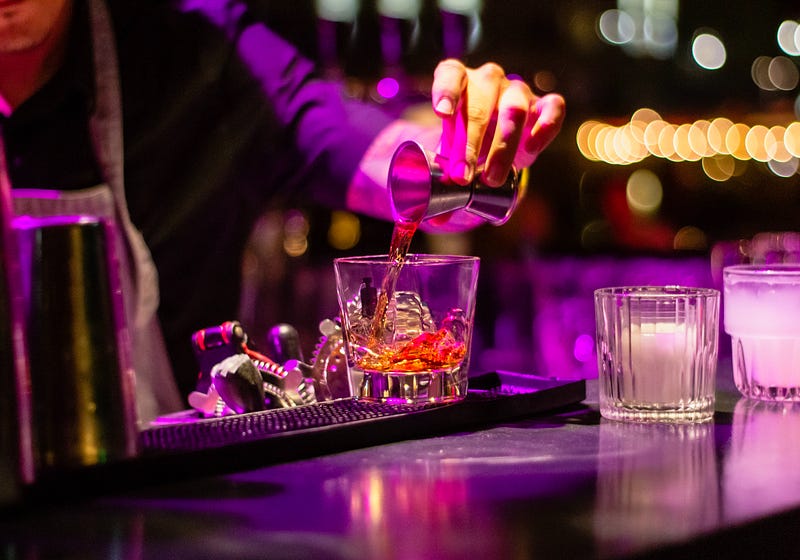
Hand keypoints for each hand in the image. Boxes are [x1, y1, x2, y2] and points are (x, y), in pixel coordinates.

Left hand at [431, 59, 564, 186]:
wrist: (494, 142)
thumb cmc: (465, 143)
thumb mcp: (449, 157)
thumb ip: (442, 181)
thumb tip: (438, 218)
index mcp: (458, 80)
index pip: (450, 76)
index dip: (446, 93)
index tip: (442, 114)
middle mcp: (487, 80)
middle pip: (479, 105)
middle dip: (469, 144)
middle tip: (462, 176)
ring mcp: (517, 90)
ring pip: (514, 109)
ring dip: (503, 147)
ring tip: (491, 178)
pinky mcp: (544, 104)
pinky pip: (552, 108)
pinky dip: (545, 127)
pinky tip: (532, 149)